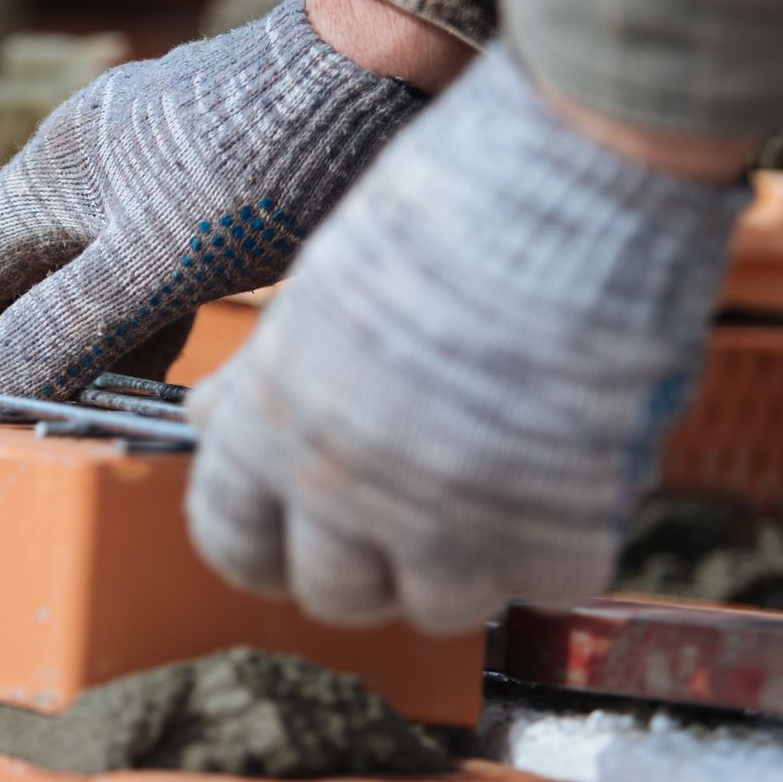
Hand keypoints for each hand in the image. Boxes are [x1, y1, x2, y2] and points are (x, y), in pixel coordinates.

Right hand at [0, 0, 424, 397]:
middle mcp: (89, 170)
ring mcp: (150, 176)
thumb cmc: (274, 154)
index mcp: (54, 174)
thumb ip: (68, 321)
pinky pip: (140, 278)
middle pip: (5, 269)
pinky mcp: (212, 192)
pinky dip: (125, 332)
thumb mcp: (161, 252)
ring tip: (19, 401)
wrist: (399, 63)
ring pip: (76, 276)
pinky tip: (140, 375)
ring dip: (48, 339)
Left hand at [186, 47, 749, 633]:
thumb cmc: (445, 206)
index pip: (229, 539)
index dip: (261, 546)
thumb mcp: (321, 290)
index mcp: (268, 426)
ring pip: (438, 607)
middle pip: (332, 593)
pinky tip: (570, 464)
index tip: (290, 540)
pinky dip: (563, 539)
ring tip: (495, 483)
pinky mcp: (556, 533)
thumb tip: (208, 421)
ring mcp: (448, 522)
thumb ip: (267, 376)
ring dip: (465, 560)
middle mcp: (341, 488)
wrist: (574, 174)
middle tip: (408, 514)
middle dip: (366, 563)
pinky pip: (547, 582)